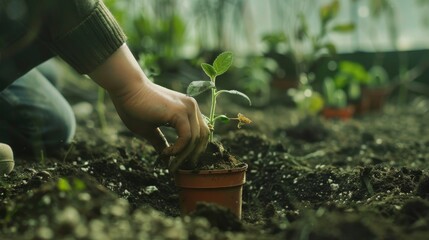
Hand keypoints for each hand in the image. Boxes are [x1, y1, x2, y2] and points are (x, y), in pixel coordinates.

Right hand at [89, 44, 208, 170]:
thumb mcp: (149, 130)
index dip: (194, 149)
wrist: (126, 89)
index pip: (201, 132)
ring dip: (185, 154)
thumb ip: (160, 142)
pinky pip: (187, 137)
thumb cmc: (134, 107)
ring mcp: (187, 108)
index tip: (181, 162)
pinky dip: (178, 149)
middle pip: (203, 136)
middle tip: (180, 167)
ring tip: (172, 162)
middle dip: (193, 154)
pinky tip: (166, 152)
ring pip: (196, 138)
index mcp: (187, 109)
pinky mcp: (179, 112)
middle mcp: (191, 106)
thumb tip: (166, 159)